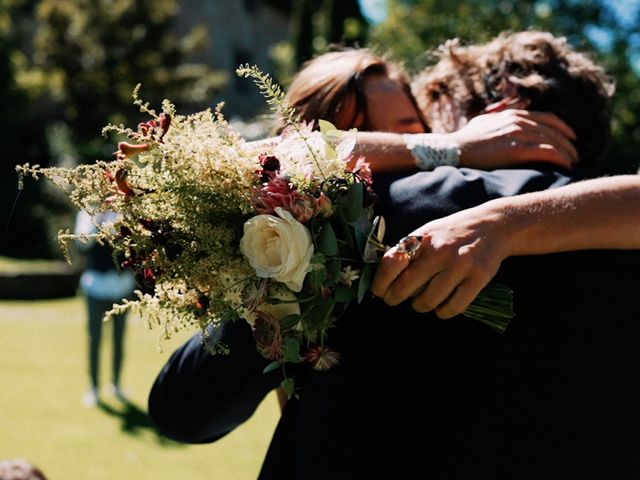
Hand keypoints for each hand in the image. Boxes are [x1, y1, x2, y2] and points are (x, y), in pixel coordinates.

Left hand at [370, 206, 511, 317]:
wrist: (494, 225)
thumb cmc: (453, 232)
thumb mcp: (428, 232)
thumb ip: (408, 250)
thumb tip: (384, 277)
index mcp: (423, 238)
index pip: (391, 263)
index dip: (380, 282)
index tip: (379, 292)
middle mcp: (439, 251)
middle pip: (405, 287)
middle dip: (395, 299)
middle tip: (395, 301)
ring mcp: (460, 264)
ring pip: (428, 301)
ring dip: (420, 306)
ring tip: (421, 302)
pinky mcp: (478, 277)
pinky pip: (453, 307)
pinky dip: (444, 312)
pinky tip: (442, 306)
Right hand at [448, 109, 577, 169]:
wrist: (454, 150)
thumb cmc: (465, 140)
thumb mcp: (483, 121)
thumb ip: (496, 118)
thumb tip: (500, 117)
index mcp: (512, 114)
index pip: (546, 118)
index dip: (561, 127)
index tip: (570, 137)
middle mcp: (518, 121)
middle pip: (553, 130)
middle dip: (568, 142)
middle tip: (575, 153)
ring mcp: (518, 135)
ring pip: (553, 141)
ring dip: (567, 152)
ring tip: (573, 162)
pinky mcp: (517, 150)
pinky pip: (547, 152)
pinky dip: (560, 159)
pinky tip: (565, 166)